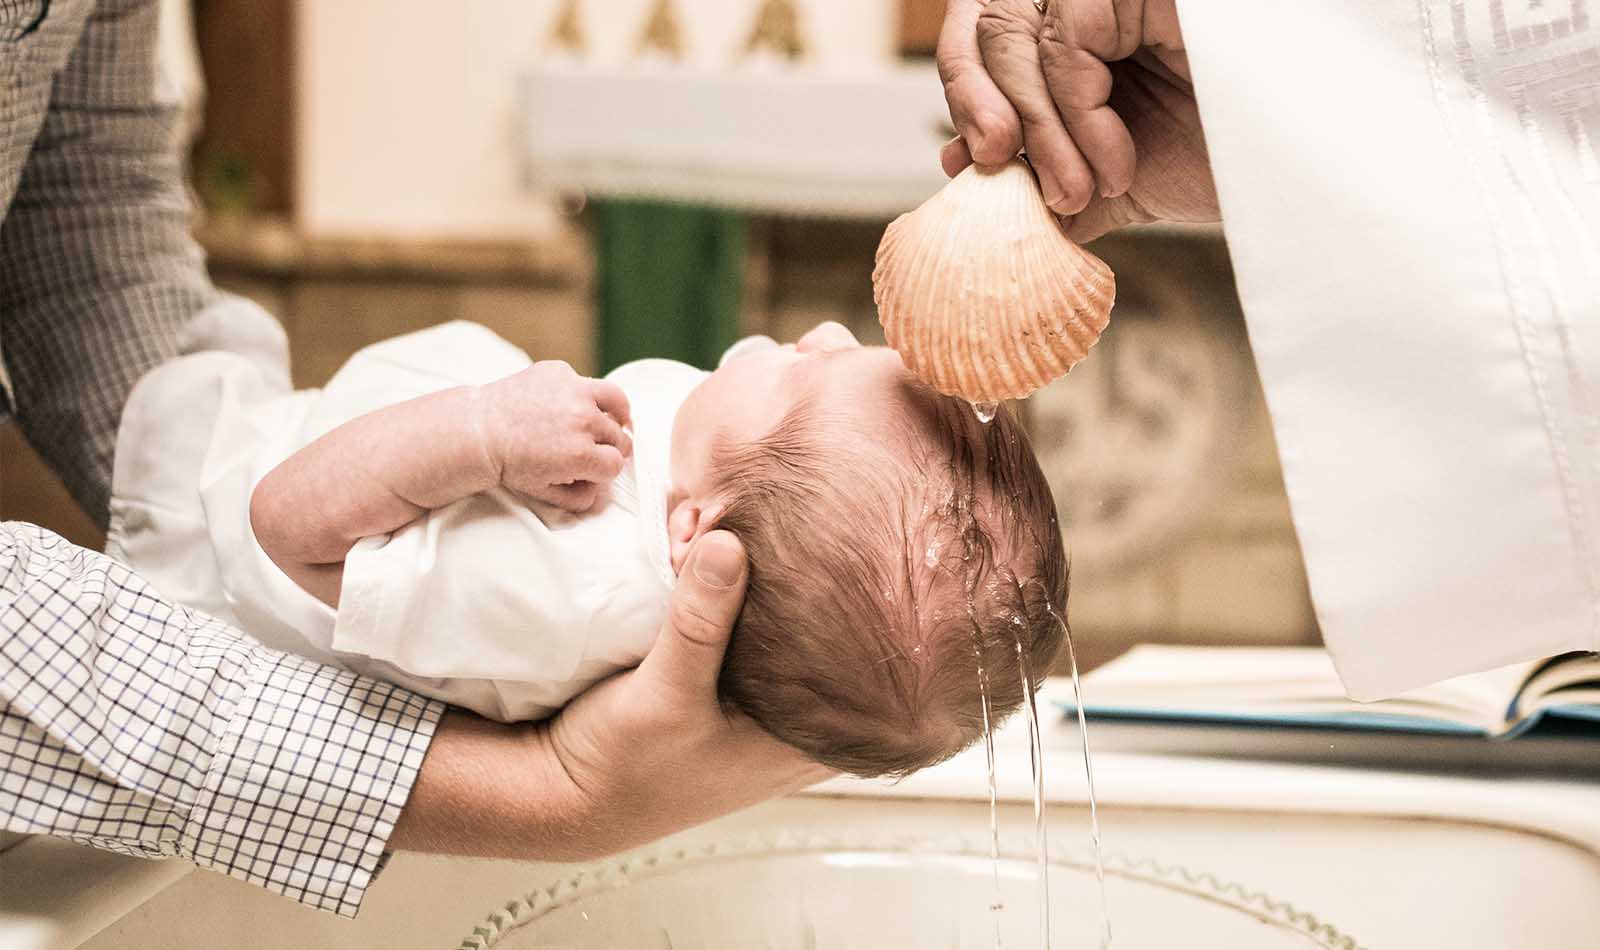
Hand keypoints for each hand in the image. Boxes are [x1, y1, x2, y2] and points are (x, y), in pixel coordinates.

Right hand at [392, 531, 831, 860]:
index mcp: (809, 738)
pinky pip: (735, 614)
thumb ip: (702, 624)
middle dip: (787, 568)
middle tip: (752, 522)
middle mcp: (796, 715)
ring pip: (773, 612)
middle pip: (818, 623)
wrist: (564, 792)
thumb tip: (730, 542)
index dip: (851, 599)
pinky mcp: (722, 674)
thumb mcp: (667, 695)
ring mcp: (760, 694)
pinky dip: (717, 581)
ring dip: (746, 568)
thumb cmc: (627, 767)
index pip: (863, 658)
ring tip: (712, 527)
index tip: (828, 542)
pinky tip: (695, 543)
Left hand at [479, 361, 632, 512]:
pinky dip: (581, 394)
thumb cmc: (510, 464)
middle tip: (596, 448)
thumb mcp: (545, 492)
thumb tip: (601, 492)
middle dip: (609, 446)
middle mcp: (583, 420)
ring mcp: (574, 391)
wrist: (480, 431)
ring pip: (617, 401)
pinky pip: (585, 382)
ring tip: (613, 419)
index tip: (595, 469)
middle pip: (619, 437)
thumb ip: (580, 498)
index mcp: (581, 454)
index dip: (605, 470)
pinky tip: (570, 404)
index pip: (616, 464)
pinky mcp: (560, 371)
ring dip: (616, 414)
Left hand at [937, 0, 1218, 241]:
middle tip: (995, 171)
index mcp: (1081, 26)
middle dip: (982, 106)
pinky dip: (1076, 117)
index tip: (967, 163)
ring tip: (1079, 192)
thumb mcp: (1114, 176)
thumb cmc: (1222, 158)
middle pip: (988, 24)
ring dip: (1038, 130)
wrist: (1302, 171)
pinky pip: (1066, 42)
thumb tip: (962, 171)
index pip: (986, 33)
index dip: (965, 92)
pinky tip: (1116, 164)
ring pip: (1018, 35)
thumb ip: (1045, 174)